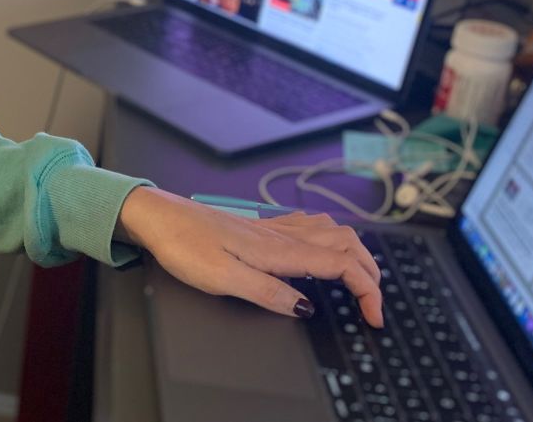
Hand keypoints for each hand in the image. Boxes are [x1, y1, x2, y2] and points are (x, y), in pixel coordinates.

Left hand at [117, 187, 383, 326]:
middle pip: (346, 244)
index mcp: (278, 250)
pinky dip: (331, 238)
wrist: (157, 216)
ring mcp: (272, 228)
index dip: (367, 290)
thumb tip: (305, 308)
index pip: (341, 264)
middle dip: (371, 272)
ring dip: (355, 253)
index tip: (374, 316)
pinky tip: (324, 247)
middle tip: (374, 303)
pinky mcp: (259, 226)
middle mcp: (281, 235)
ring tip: (361, 278)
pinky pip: (309, 225)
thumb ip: (267, 293)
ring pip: (332, 230)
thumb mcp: (221, 278)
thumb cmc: (183, 245)